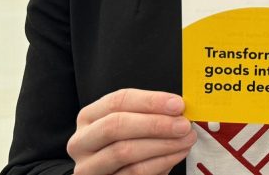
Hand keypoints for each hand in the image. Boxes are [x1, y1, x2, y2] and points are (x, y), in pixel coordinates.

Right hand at [67, 89, 196, 174]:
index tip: (178, 104)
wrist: (119, 172)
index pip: (118, 101)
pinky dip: (160, 162)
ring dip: (162, 145)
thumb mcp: (135, 124)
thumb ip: (151, 113)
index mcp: (90, 116)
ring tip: (186, 140)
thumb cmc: (128, 143)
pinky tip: (177, 154)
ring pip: (124, 151)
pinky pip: (133, 173)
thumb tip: (180, 108)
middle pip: (116, 126)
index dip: (150, 101)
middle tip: (184, 125)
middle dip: (155, 124)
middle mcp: (82, 141)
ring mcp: (88, 166)